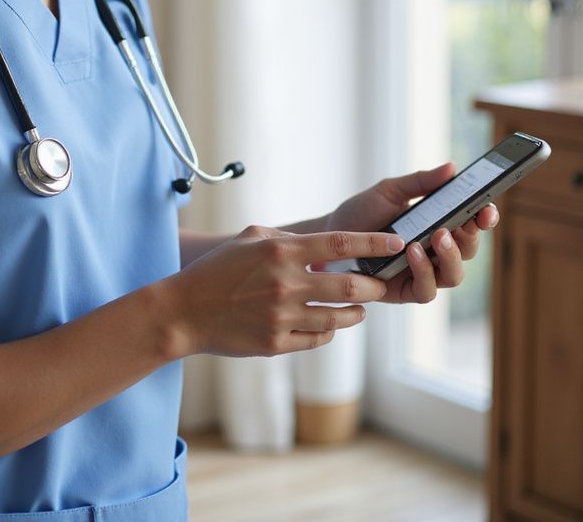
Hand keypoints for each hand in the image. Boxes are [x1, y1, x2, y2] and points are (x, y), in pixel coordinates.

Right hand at [163, 226, 402, 357]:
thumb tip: (317, 243)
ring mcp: (281, 317)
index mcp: (280, 252)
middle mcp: (285, 284)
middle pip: (349, 285)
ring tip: (358, 308)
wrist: (185, 311)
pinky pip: (317, 339)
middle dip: (373, 285)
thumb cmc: (217, 270)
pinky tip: (328, 325)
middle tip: (380, 284)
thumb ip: (284, 239)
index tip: (398, 242)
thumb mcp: (248, 240)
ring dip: (355, 312)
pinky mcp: (275, 344)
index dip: (374, 243)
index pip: (340, 243)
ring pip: (338, 318)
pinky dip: (328, 333)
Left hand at [326, 163, 499, 305]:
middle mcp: (435, 252)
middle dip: (472, 236)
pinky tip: (413, 252)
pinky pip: (427, 291)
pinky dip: (425, 272)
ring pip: (454, 274)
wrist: (329, 237)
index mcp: (437, 225)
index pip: (471, 223)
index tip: (488, 207)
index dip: (484, 217)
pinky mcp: (405, 292)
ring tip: (437, 236)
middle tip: (464, 221)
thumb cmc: (361, 213)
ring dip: (451, 256)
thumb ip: (420, 182)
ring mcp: (422, 274)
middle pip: (469, 250)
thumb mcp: (390, 191)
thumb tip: (452, 167)